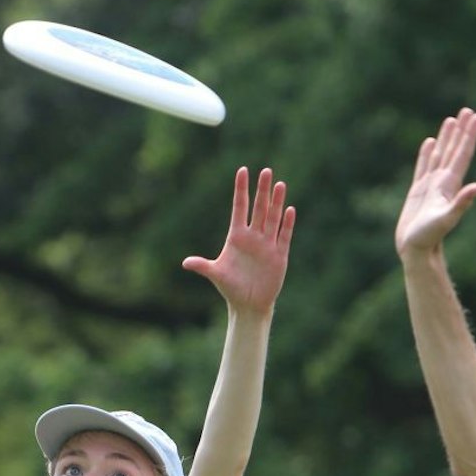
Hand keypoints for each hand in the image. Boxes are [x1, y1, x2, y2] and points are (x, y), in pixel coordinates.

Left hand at [182, 166, 295, 317]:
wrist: (249, 304)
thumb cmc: (231, 288)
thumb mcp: (216, 274)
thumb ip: (203, 266)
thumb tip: (186, 263)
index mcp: (236, 237)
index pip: (239, 207)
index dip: (241, 190)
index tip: (242, 171)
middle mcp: (253, 237)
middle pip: (258, 208)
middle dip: (262, 190)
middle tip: (266, 171)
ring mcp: (267, 245)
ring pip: (273, 218)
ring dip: (276, 202)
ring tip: (280, 184)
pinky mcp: (279, 255)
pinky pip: (284, 236)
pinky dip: (287, 224)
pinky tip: (289, 209)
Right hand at [395, 108, 475, 257]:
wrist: (416, 251)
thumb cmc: (429, 237)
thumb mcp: (446, 219)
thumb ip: (461, 203)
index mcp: (450, 184)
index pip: (462, 154)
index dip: (469, 135)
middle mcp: (443, 182)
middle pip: (454, 150)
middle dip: (461, 131)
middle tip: (467, 111)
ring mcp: (431, 186)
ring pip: (440, 155)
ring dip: (446, 138)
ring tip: (451, 120)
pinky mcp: (418, 191)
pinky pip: (424, 166)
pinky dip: (427, 153)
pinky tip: (430, 143)